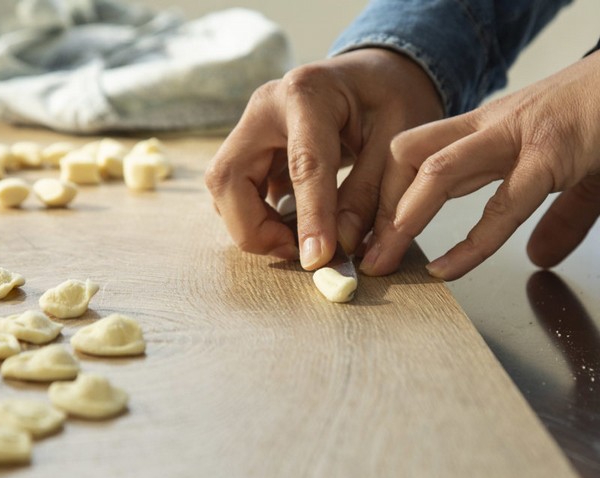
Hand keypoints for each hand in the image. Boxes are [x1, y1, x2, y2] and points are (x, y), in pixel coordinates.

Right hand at [205, 49, 442, 268]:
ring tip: (296, 242)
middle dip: (253, 227)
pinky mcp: (249, 149)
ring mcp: (250, 128)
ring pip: (223, 189)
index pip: (302, 164)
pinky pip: (235, 192)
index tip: (318, 258)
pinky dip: (255, 219)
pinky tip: (289, 227)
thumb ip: (370, 193)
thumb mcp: (398, 141)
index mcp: (308, 94)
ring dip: (251, 226)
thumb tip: (341, 247)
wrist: (374, 74)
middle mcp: (264, 108)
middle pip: (229, 178)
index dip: (309, 216)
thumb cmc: (391, 99)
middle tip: (295, 252)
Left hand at [362, 51, 599, 279]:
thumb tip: (539, 256)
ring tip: (384, 258)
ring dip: (403, 220)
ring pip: (437, 172)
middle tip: (364, 254)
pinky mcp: (551, 153)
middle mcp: (490, 128)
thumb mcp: (573, 171)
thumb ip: (555, 217)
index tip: (370, 236)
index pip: (414, 157)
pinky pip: (502, 203)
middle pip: (407, 159)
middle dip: (377, 208)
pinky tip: (449, 268)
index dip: (385, 196)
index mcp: (487, 129)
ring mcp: (516, 137)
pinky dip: (471, 242)